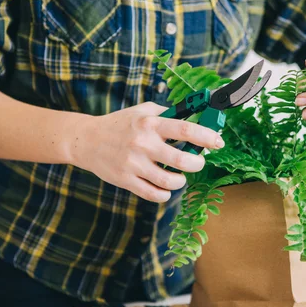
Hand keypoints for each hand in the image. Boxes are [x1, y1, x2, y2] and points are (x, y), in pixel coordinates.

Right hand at [71, 102, 223, 202]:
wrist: (87, 140)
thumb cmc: (120, 124)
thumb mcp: (142, 111)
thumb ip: (167, 114)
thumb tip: (196, 119)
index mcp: (150, 123)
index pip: (185, 130)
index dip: (207, 137)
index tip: (218, 143)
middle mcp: (143, 143)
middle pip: (182, 160)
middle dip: (197, 164)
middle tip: (198, 163)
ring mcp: (134, 164)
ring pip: (169, 182)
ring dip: (181, 181)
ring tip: (180, 177)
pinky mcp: (126, 180)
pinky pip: (153, 194)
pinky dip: (165, 194)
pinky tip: (165, 188)